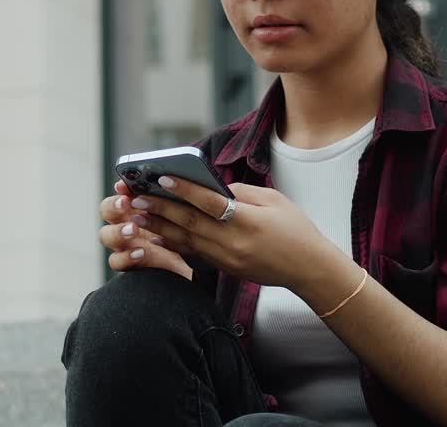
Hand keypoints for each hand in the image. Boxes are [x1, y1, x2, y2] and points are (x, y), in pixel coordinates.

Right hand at [97, 180, 191, 279]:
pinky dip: (126, 256)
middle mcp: (127, 222)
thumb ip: (175, 199)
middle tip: (125, 202)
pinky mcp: (129, 264)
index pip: (122, 192)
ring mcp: (125, 243)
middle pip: (107, 210)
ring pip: (106, 235)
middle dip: (113, 205)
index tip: (124, 184)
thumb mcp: (185, 214)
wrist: (197, 262)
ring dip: (117, 231)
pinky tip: (141, 252)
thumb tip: (175, 180)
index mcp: (139, 205)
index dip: (121, 187)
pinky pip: (116, 261)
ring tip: (133, 229)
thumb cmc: (191, 232)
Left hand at [131, 175, 339, 292]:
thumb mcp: (274, 201)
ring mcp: (228, 259)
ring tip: (138, 215)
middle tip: (137, 196)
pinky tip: (157, 234)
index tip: (162, 177)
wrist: (309, 270)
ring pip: (187, 240)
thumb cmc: (296, 229)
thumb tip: (213, 186)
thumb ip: (242, 193)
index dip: (185, 189)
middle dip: (161, 208)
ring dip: (160, 227)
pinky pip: (194, 254)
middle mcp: (234, 243)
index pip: (210, 203)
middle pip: (191, 223)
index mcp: (249, 222)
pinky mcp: (225, 268)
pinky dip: (174, 243)